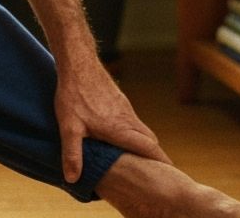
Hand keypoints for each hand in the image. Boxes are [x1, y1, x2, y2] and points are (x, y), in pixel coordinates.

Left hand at [55, 57, 171, 183]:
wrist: (77, 61)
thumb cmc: (73, 94)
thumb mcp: (69, 126)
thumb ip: (72, 153)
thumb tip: (73, 179)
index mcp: (121, 129)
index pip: (151, 149)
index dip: (162, 163)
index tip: (170, 177)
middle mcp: (128, 119)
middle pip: (150, 141)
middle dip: (154, 156)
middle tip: (153, 172)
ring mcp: (124, 107)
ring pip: (141, 129)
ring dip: (142, 143)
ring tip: (135, 158)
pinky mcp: (118, 99)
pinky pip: (131, 120)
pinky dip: (132, 131)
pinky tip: (117, 135)